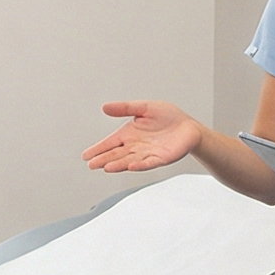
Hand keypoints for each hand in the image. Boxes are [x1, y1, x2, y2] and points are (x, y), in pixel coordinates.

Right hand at [82, 100, 200, 172]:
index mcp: (129, 134)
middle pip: (116, 154)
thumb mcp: (144, 107)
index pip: (109, 143)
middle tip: (92, 164)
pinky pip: (148, 163)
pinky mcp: (160, 158)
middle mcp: (135, 146)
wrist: (189, 126)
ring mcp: (147, 154)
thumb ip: (125, 108)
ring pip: (129, 161)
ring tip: (106, 167)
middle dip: (103, 159)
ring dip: (118, 164)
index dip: (98, 149)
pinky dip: (139, 165)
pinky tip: (130, 166)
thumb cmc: (168, 117)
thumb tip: (105, 107)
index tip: (86, 156)